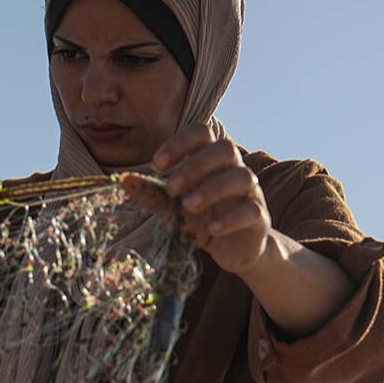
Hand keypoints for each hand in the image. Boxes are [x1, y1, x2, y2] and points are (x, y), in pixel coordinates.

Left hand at [122, 124, 271, 277]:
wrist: (235, 250)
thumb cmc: (203, 220)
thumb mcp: (172, 208)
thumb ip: (152, 194)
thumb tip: (124, 180)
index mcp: (212, 160)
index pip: (202, 132)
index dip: (180, 142)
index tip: (157, 164)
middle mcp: (234, 169)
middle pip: (225, 148)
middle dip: (195, 165)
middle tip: (171, 187)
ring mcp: (250, 193)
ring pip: (242, 177)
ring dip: (212, 189)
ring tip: (187, 206)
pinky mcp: (259, 218)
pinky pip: (252, 211)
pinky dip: (230, 218)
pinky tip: (209, 229)